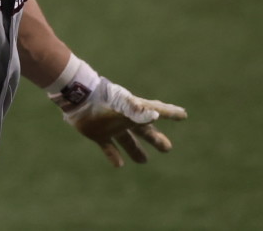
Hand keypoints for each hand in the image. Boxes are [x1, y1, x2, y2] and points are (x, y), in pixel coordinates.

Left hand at [57, 77, 187, 167]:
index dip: (171, 113)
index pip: (157, 111)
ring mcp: (111, 126)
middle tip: (168, 148)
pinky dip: (114, 155)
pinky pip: (108, 146)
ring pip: (127, 140)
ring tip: (144, 161)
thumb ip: (138, 111)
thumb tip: (156, 115)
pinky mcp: (98, 133)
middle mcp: (124, 119)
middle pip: (144, 130)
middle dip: (156, 139)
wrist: (79, 98)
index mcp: (134, 111)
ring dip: (136, 150)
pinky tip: (119, 165)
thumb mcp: (123, 107)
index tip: (184, 114)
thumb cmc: (103, 101)